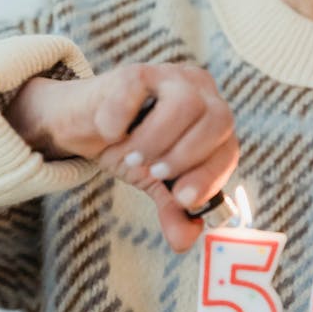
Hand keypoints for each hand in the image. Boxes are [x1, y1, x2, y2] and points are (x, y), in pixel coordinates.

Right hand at [5, 62, 237, 250]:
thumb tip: (186, 240)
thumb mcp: (154, 182)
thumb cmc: (129, 148)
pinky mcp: (135, 71)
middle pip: (220, 119)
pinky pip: (137, 90)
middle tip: (154, 174)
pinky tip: (110, 132)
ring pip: (185, 103)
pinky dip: (121, 119)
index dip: (211, 177)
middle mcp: (201, 93)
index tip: (182, 199)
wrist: (83, 125)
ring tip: (132, 158)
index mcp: (213, 121)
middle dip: (188, 156)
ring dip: (157, 139)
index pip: (229, 148)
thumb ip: (173, 208)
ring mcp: (170, 76)